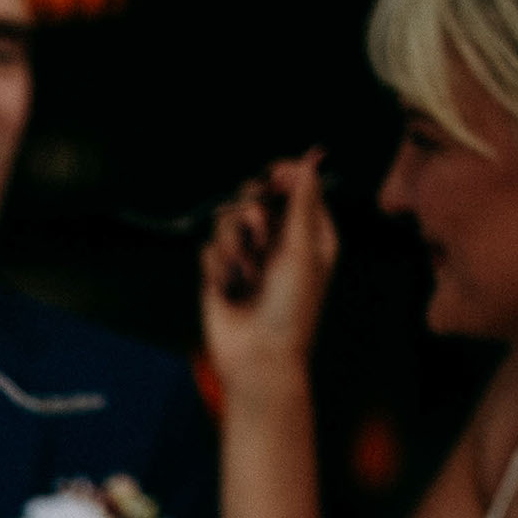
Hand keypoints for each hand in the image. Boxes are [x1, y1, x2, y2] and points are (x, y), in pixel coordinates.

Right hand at [200, 150, 338, 406]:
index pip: (294, 186)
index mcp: (308, 234)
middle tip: (258, 232)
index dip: (282, 176)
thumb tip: (309, 160)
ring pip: (227, 219)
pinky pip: (209, 247)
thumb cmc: (291, 309)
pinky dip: (219, 267)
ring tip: (246, 273)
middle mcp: (277, 241)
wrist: (257, 357)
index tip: (274, 178)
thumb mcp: (303, 250)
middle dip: (252, 211)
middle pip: (255, 195)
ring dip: (235, 244)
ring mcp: (247, 256)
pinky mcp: (220, 272)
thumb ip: (301, 202)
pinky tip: (230, 290)